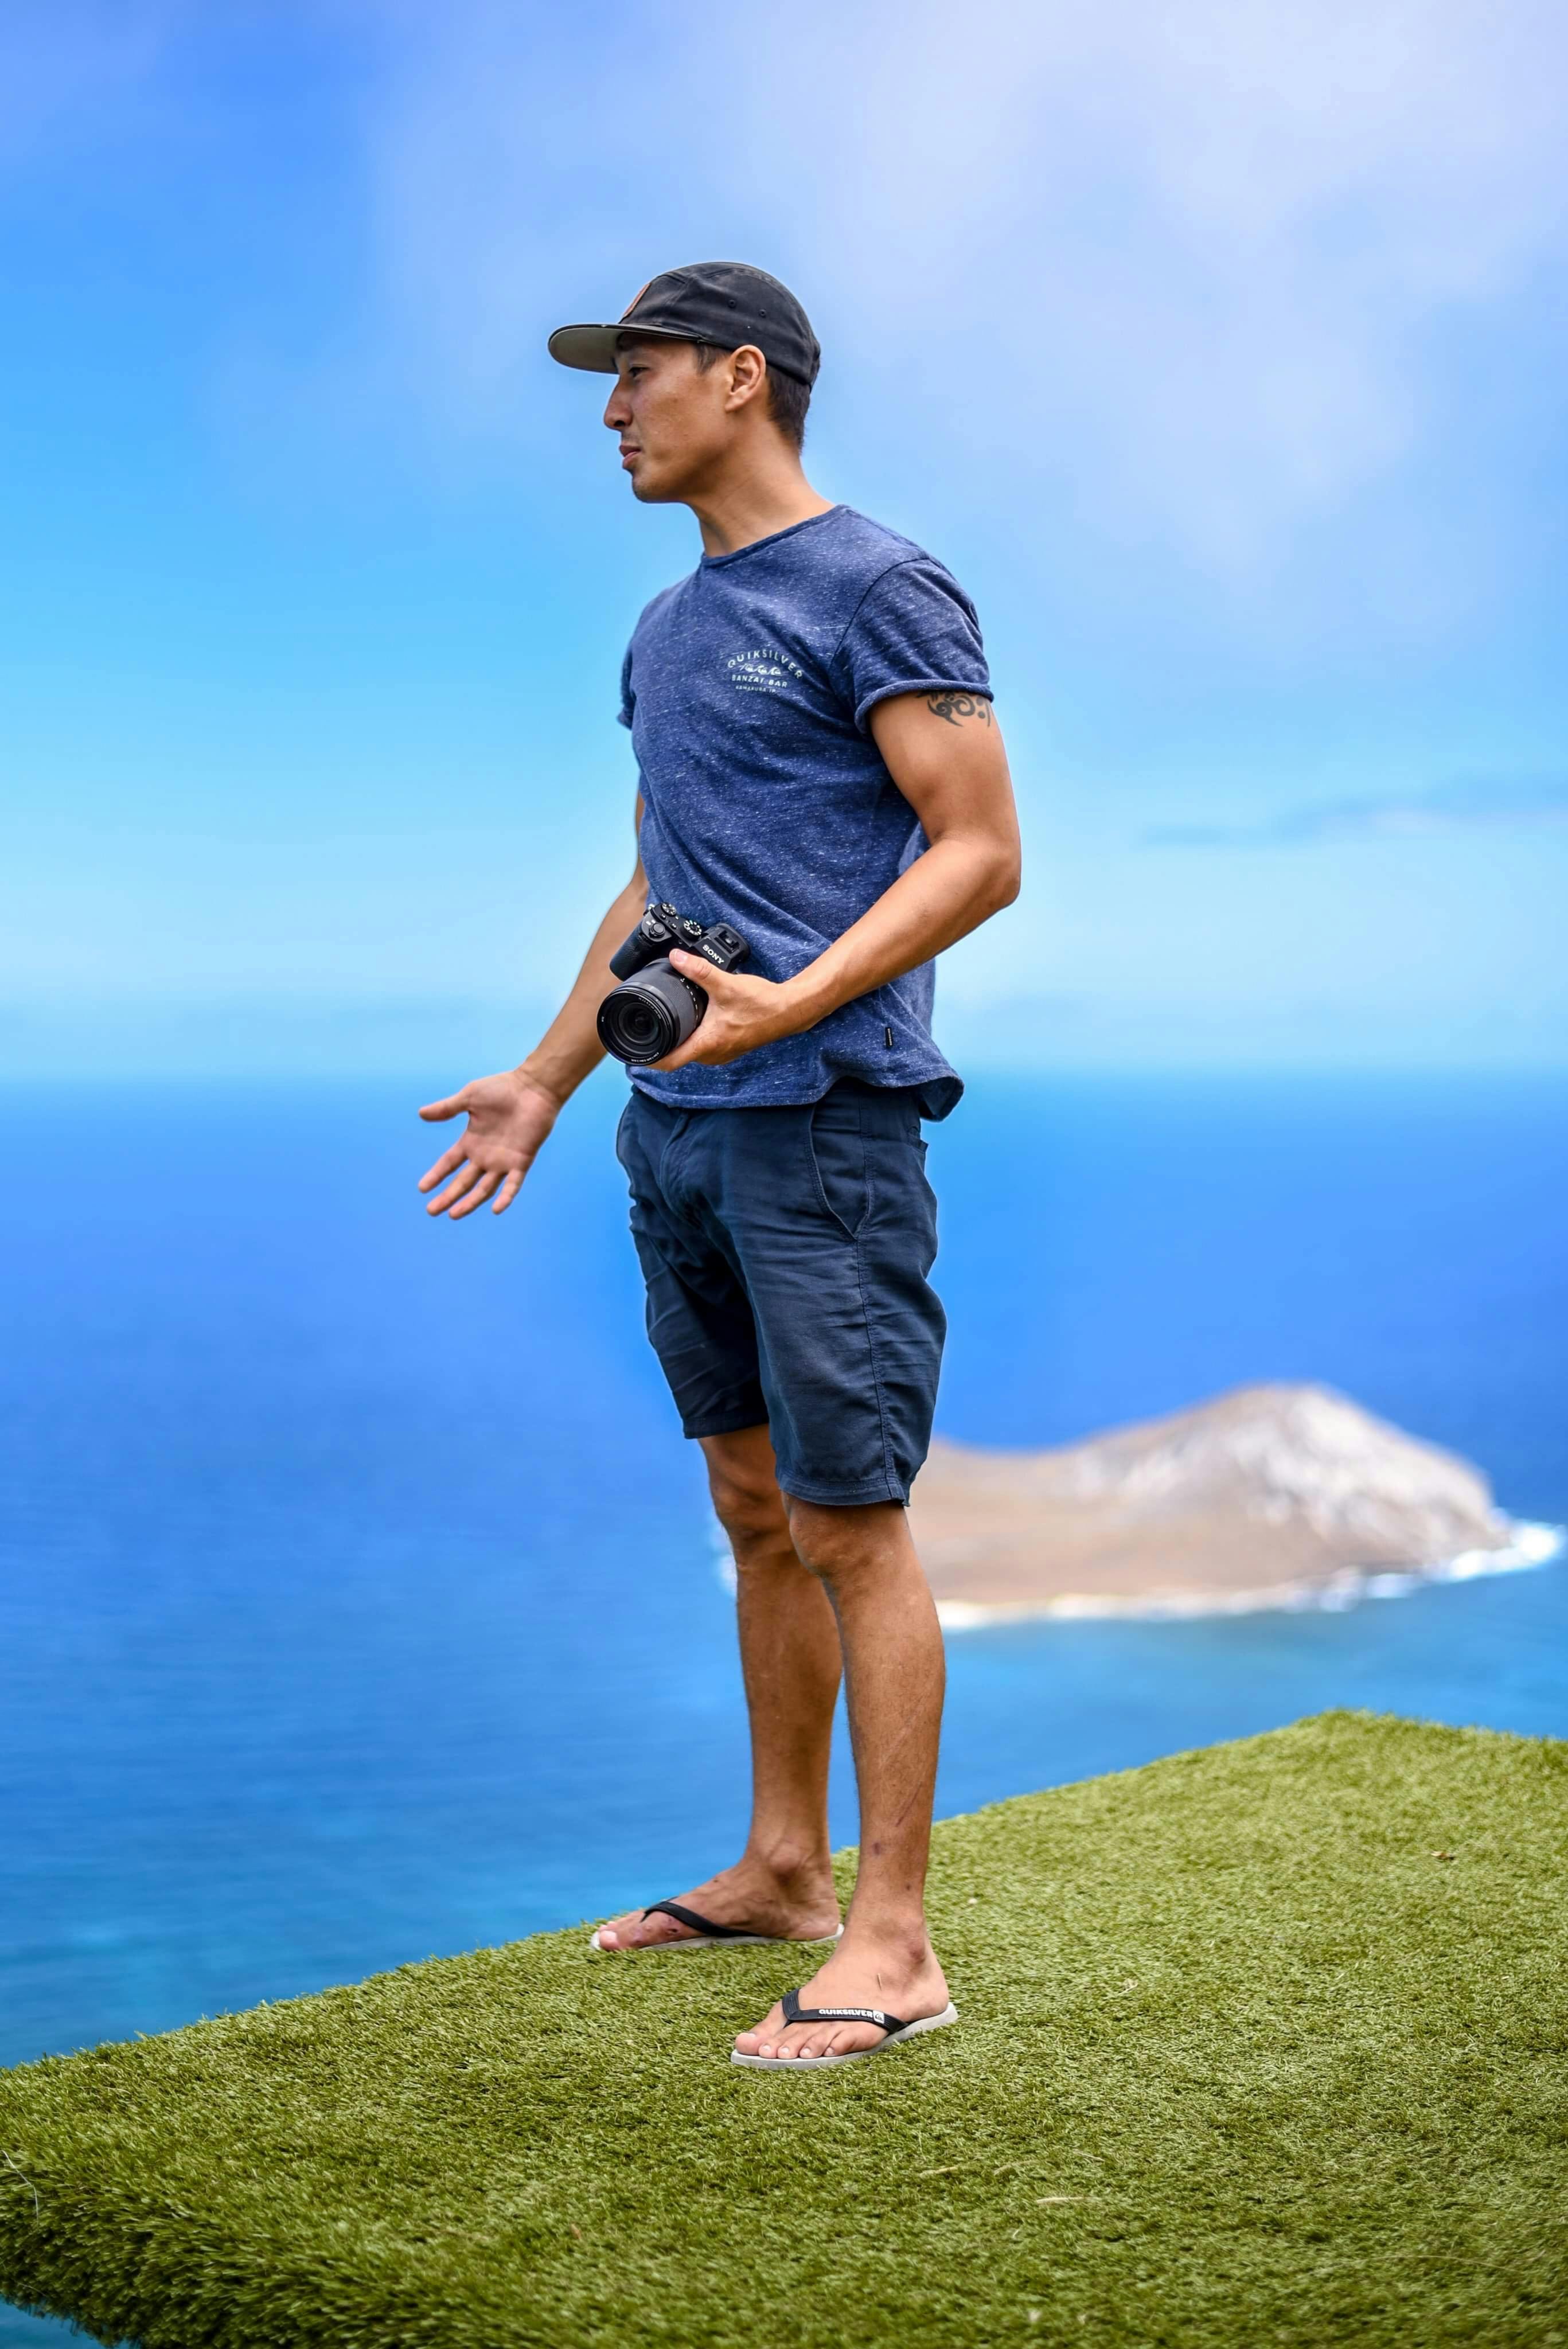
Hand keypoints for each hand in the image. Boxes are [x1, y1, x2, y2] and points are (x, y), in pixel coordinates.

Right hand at [416, 1070, 562, 1218]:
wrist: (533, 1087)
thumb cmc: (502, 1089)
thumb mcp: (469, 1098)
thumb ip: (447, 1108)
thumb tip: (420, 1113)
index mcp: (471, 1142)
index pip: (449, 1164)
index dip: (436, 1176)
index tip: (422, 1188)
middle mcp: (485, 1156)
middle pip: (463, 1182)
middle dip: (448, 1196)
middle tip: (432, 1211)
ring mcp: (503, 1161)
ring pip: (484, 1189)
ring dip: (470, 1202)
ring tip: (454, 1214)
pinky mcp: (522, 1161)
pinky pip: (513, 1184)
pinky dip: (506, 1197)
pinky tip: (496, 1210)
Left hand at [651, 953, 801, 1070]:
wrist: (789, 1011)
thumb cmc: (762, 1004)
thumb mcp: (726, 984)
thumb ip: (698, 970)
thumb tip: (675, 957)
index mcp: (707, 1044)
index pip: (669, 1061)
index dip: (648, 1058)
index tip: (633, 1051)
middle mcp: (713, 1054)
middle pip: (676, 1057)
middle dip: (660, 1045)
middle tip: (645, 1028)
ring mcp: (722, 1053)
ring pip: (690, 1053)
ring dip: (678, 1041)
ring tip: (665, 1024)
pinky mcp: (729, 1047)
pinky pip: (703, 1048)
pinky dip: (693, 1038)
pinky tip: (693, 1022)